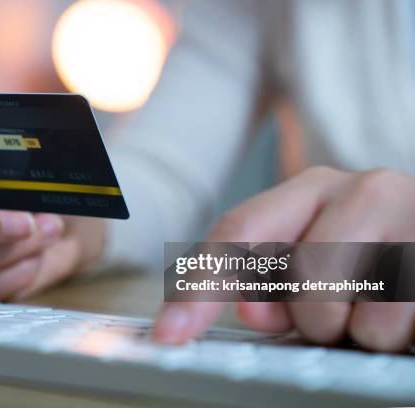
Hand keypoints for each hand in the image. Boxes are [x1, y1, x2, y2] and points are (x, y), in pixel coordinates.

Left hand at [154, 166, 414, 351]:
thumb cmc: (373, 254)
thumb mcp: (317, 260)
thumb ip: (273, 284)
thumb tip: (251, 310)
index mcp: (312, 187)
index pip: (237, 233)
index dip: (199, 287)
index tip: (170, 333)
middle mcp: (362, 188)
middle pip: (301, 276)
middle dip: (310, 317)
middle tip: (335, 313)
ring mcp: (412, 215)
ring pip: (352, 313)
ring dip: (358, 331)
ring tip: (377, 307)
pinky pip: (397, 326)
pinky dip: (395, 336)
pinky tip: (406, 310)